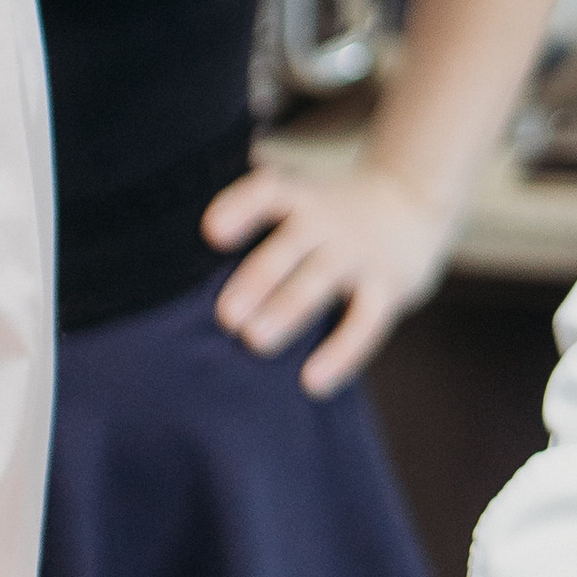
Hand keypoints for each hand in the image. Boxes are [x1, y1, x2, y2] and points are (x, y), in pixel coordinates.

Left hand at [202, 158, 445, 394]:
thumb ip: (249, 213)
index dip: (240, 208)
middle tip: (226, 316)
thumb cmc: (329, 211)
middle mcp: (326, 222)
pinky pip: (366, 322)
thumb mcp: (297, 196)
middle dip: (257, 279)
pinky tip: (312, 383)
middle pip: (288, 247)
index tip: (212, 233)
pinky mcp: (389, 287)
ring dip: (288, 310)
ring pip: (320, 282)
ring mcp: (358, 254)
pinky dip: (342, 353)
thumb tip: (164, 231)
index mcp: (297, 198)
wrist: (412, 200)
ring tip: (255, 341)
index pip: (266, 192)